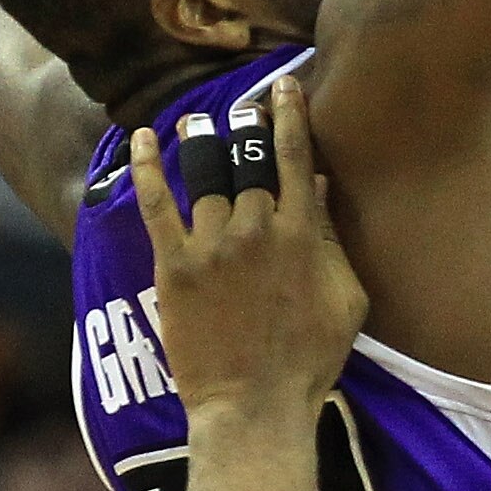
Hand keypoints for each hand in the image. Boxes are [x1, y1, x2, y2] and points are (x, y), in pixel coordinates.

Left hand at [129, 77, 366, 421]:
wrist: (254, 403)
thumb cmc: (311, 357)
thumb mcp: (346, 297)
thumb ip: (330, 239)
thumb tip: (315, 188)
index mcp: (302, 234)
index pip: (294, 158)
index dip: (290, 116)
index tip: (286, 87)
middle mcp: (256, 229)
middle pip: (248, 158)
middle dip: (247, 124)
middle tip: (244, 103)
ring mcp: (212, 245)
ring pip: (204, 174)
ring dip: (202, 140)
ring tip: (197, 119)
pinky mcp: (175, 266)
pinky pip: (156, 205)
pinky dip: (148, 168)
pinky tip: (145, 139)